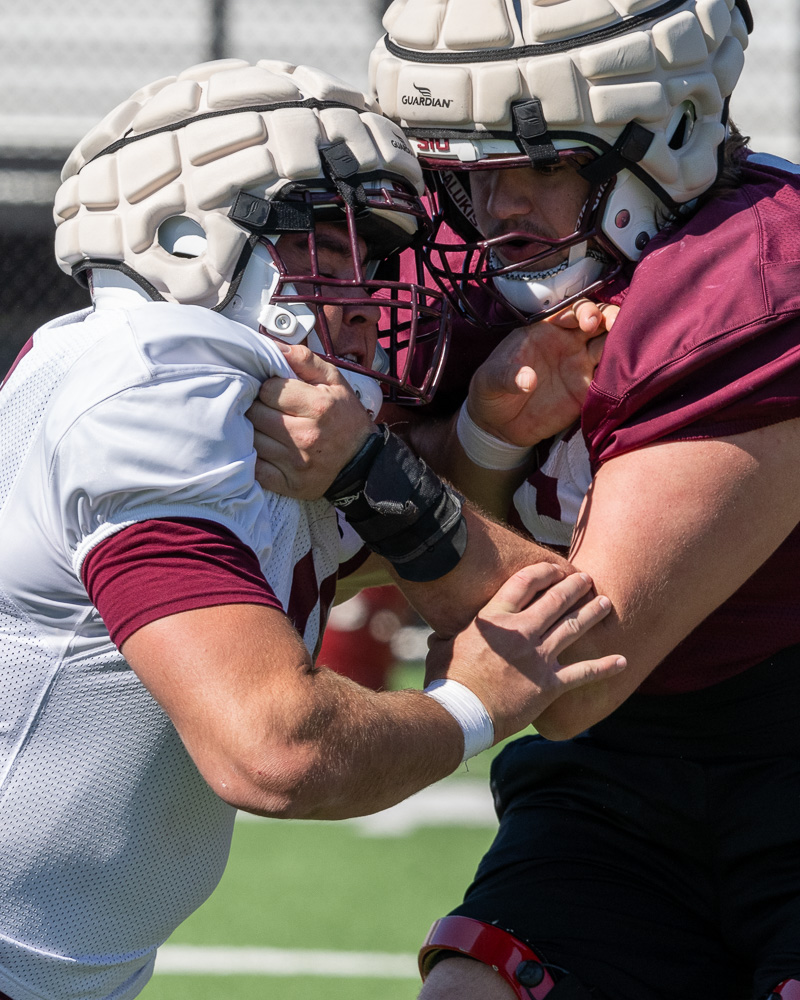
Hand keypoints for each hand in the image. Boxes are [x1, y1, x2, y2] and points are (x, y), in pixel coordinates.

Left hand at [247, 345, 375, 497]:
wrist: (361, 462)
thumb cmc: (344, 417)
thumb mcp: (334, 381)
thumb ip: (304, 360)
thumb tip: (272, 345)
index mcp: (318, 406)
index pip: (268, 389)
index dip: (270, 389)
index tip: (279, 394)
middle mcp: (306, 435)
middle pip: (256, 414)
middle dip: (260, 409)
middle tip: (271, 411)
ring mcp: (296, 463)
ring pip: (252, 439)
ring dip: (256, 432)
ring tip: (270, 429)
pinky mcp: (289, 484)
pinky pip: (255, 468)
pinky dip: (255, 458)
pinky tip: (267, 450)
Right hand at [425, 563, 624, 742]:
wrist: (462, 713)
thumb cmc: (447, 681)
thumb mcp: (442, 650)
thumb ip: (446, 639)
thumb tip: (437, 639)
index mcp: (494, 618)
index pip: (524, 583)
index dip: (543, 572)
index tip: (555, 568)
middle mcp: (521, 632)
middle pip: (555, 601)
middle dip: (574, 587)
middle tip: (587, 579)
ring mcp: (538, 657)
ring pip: (573, 628)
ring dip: (592, 614)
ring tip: (606, 602)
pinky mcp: (549, 685)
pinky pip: (583, 673)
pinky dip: (605, 667)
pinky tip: (622, 661)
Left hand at [466, 300, 618, 446]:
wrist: (498, 426)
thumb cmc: (491, 393)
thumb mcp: (489, 381)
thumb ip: (505, 377)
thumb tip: (527, 380)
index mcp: (545, 329)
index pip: (571, 310)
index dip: (583, 310)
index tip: (586, 322)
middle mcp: (568, 342)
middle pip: (599, 320)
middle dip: (610, 318)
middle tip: (612, 327)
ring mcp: (580, 365)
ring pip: (610, 344)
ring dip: (621, 343)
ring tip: (628, 348)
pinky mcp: (587, 390)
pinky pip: (610, 376)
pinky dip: (620, 373)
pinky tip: (626, 375)